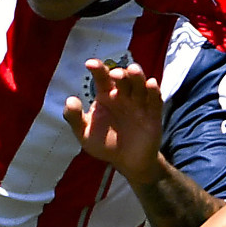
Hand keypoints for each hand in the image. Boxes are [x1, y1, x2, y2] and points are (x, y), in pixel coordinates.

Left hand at [63, 59, 163, 184]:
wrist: (128, 162)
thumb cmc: (104, 144)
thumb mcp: (85, 134)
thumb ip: (74, 118)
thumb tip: (70, 100)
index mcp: (106, 96)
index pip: (102, 78)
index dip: (98, 69)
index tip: (90, 64)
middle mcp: (123, 95)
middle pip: (123, 78)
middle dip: (120, 73)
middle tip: (115, 74)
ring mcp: (139, 103)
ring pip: (140, 84)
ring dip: (137, 76)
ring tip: (133, 70)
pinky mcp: (153, 114)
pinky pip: (154, 100)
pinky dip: (154, 91)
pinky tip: (151, 84)